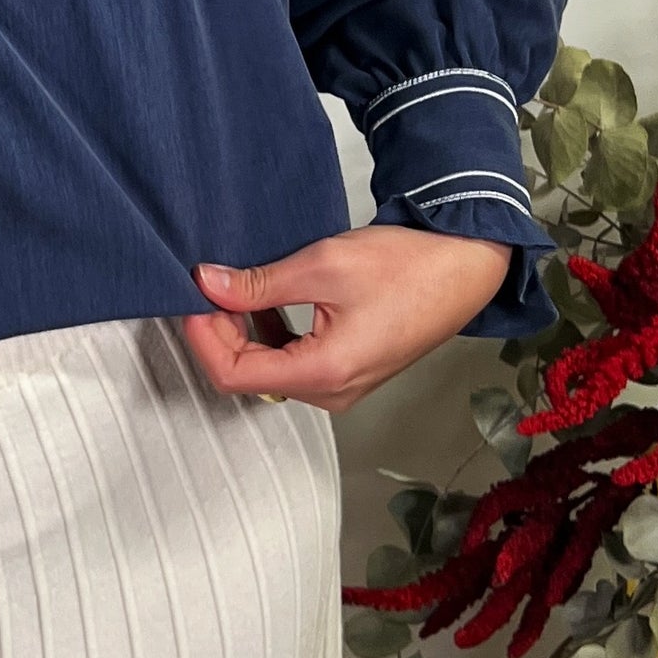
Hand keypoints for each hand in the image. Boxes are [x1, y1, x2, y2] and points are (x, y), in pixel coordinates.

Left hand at [181, 228, 512, 414]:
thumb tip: (208, 284)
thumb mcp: (323, 265)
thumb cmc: (408, 266)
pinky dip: (273, 335)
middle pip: (249, 377)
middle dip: (221, 334)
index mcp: (325, 373)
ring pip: (270, 370)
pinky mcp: (350, 371)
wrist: (464, 266)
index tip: (193, 299)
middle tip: (210, 288)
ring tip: (237, 288)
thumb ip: (259, 283)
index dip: (203, 337)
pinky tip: (268, 299)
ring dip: (246, 333)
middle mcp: (332, 392)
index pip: (235, 375)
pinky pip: (295, 364)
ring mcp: (343, 386)